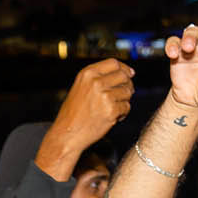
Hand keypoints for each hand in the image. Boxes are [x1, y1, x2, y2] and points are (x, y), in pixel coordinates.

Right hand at [36, 59, 133, 179]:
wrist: (67, 134)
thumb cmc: (74, 114)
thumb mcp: (81, 88)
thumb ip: (98, 78)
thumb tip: (126, 73)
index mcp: (87, 74)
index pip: (113, 63)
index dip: (124, 68)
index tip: (130, 74)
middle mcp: (96, 82)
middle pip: (123, 76)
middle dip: (128, 84)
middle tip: (125, 94)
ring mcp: (104, 96)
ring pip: (127, 92)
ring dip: (125, 101)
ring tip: (114, 109)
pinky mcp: (111, 110)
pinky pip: (126, 107)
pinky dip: (123, 113)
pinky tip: (113, 118)